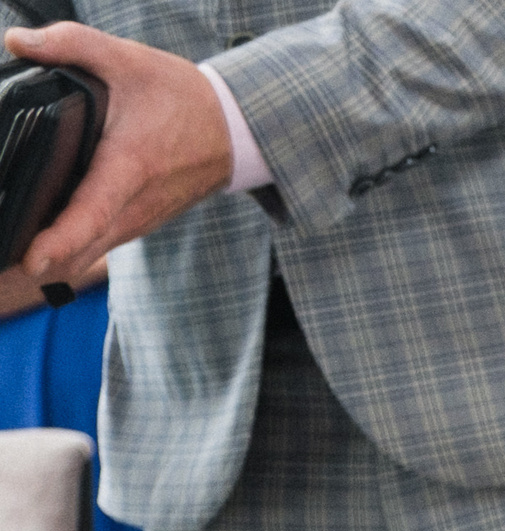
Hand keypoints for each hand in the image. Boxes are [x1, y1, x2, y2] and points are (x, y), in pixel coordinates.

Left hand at [1, 23, 232, 287]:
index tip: (33, 260)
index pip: (93, 210)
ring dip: (53, 257)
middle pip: (83, 247)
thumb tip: (17, 43)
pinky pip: (99, 245)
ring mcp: (139, 220)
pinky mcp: (138, 224)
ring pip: (89, 252)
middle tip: (1, 263)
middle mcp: (137, 205)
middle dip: (39, 259)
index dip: (62, 238)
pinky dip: (71, 249)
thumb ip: (71, 44)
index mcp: (130, 166)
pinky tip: (44, 242)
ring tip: (13, 255)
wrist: (232, 131)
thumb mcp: (128, 59)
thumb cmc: (181, 97)